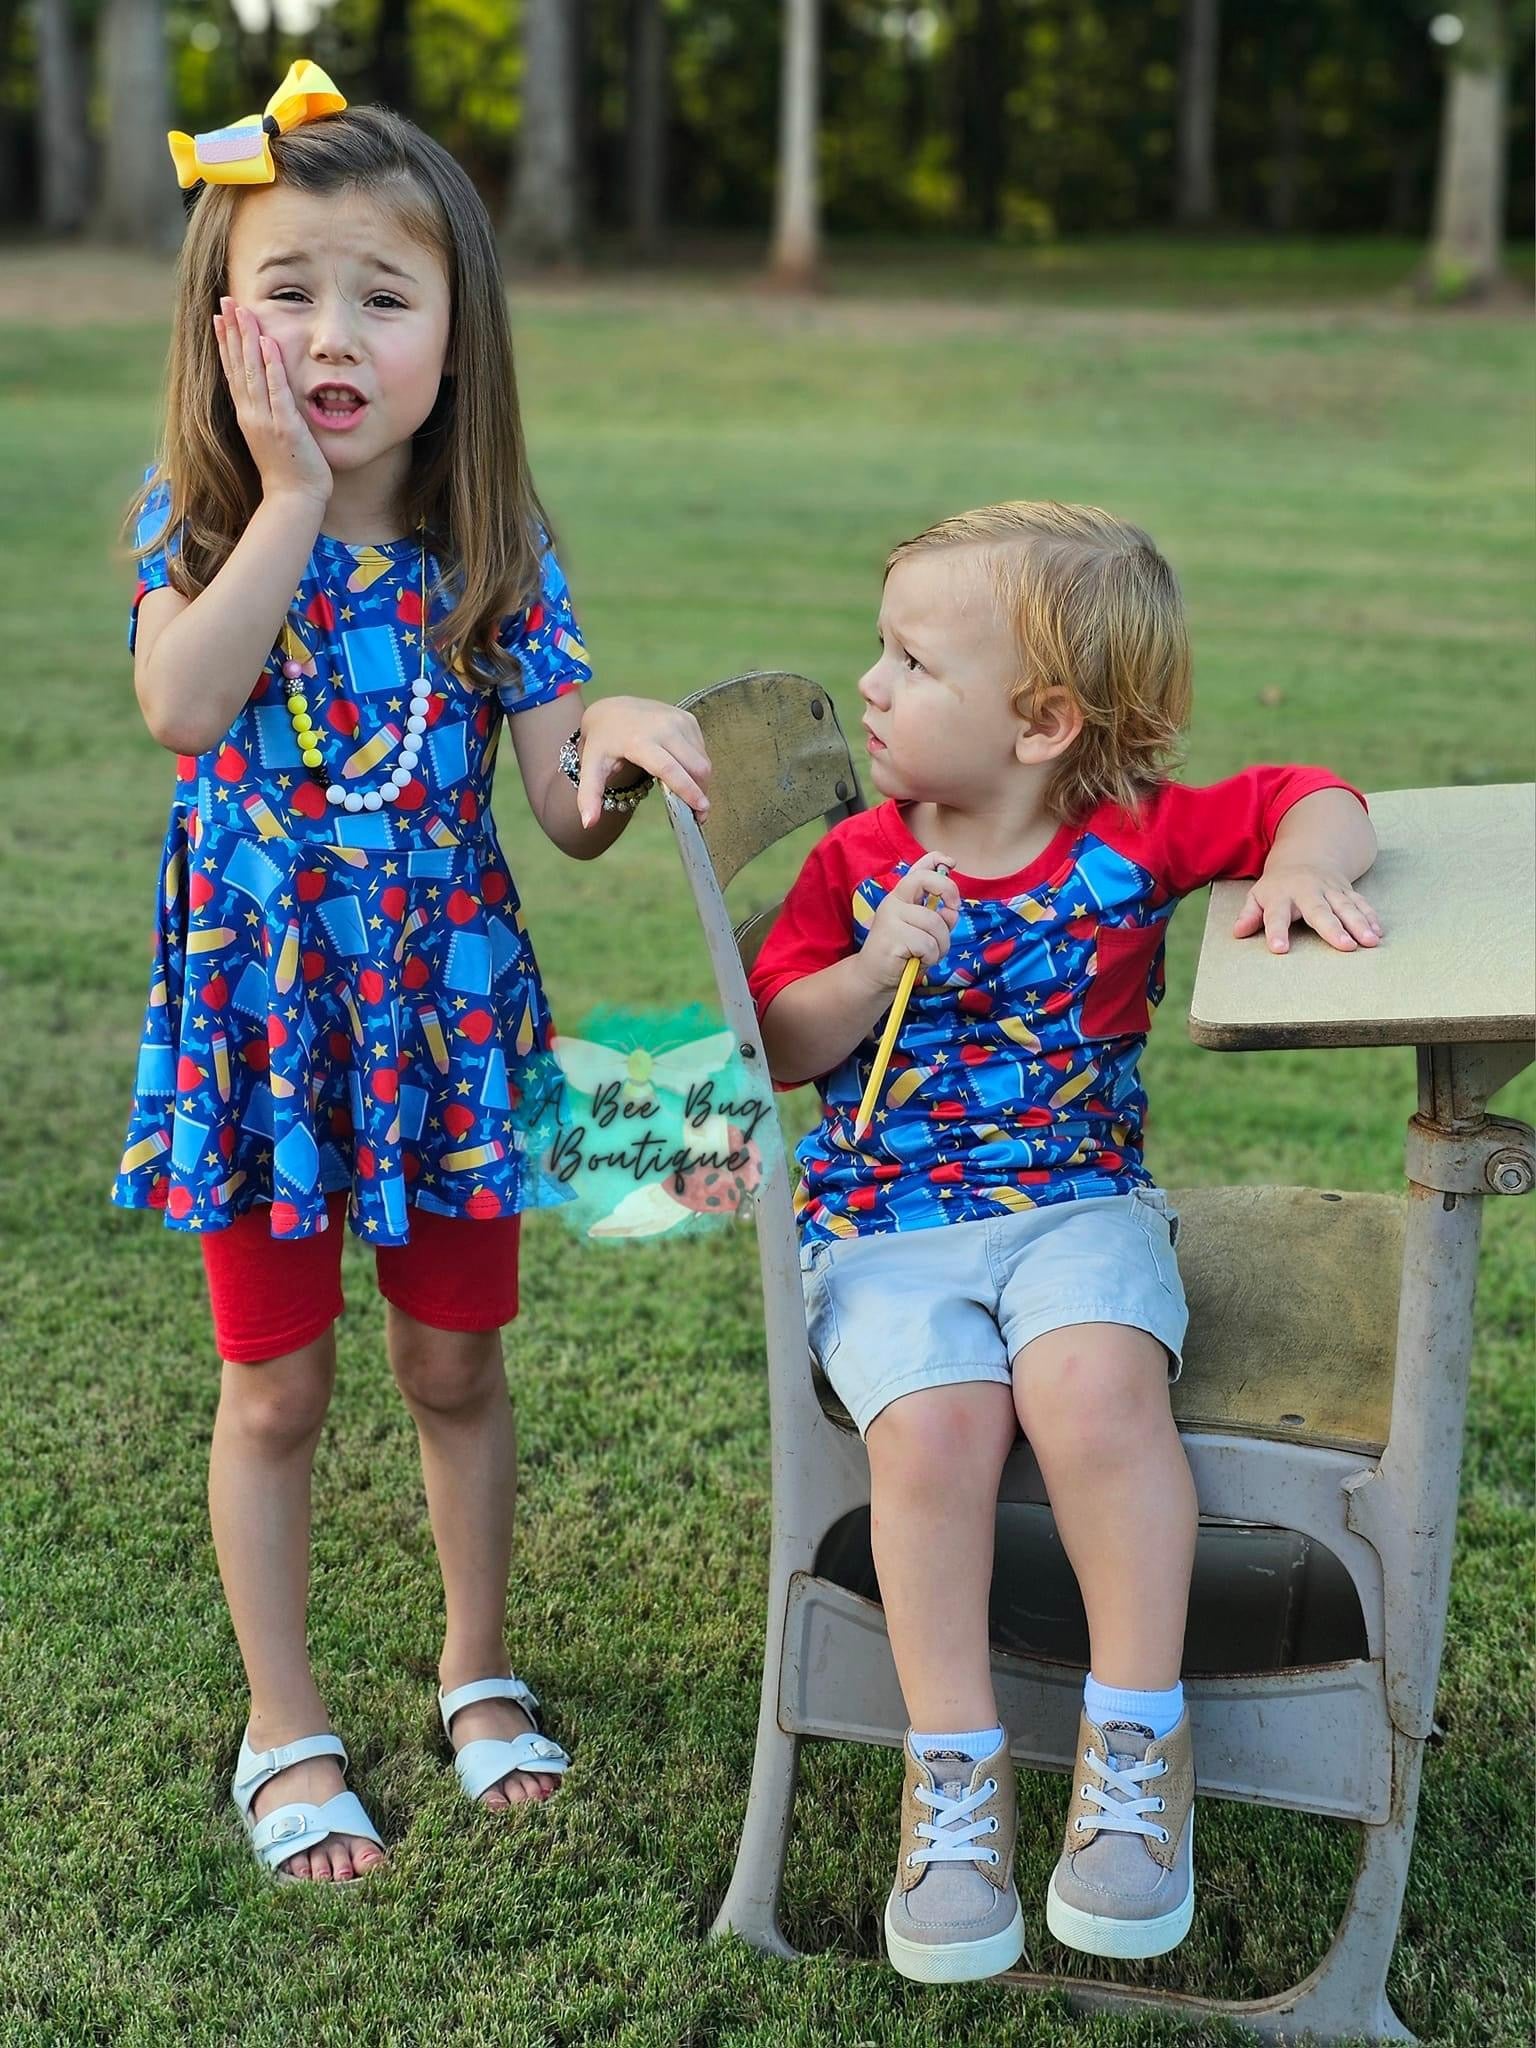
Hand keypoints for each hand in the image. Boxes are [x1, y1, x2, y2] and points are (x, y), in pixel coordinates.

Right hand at [213, 296, 332, 509]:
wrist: (293, 501)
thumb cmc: (288, 472)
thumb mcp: (273, 437)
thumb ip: (269, 414)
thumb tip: (268, 398)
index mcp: (248, 415)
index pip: (233, 371)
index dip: (225, 342)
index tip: (219, 317)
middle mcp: (251, 414)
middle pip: (236, 365)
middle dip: (230, 331)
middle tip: (224, 301)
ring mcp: (266, 420)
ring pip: (252, 372)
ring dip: (246, 339)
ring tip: (242, 311)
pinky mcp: (285, 427)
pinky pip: (277, 391)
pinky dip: (271, 367)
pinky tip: (267, 343)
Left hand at [575, 697, 711, 828]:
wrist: (611, 708)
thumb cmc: (602, 742)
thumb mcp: (591, 767)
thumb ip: (589, 796)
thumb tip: (589, 824)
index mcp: (640, 741)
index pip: (670, 768)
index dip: (687, 789)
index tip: (701, 809)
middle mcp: (663, 727)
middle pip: (694, 766)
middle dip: (701, 792)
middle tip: (698, 814)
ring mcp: (678, 720)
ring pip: (702, 759)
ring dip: (701, 781)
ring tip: (692, 796)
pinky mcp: (687, 718)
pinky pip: (701, 749)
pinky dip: (698, 766)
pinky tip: (686, 772)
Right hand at [856, 853, 960, 991]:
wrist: (874, 978)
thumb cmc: (903, 953)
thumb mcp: (924, 931)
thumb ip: (939, 917)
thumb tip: (952, 910)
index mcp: (902, 897)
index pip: (919, 868)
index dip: (937, 859)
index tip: (951, 864)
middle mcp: (894, 901)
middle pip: (926, 880)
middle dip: (948, 891)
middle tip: (953, 912)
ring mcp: (890, 918)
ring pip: (935, 923)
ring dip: (941, 944)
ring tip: (928, 954)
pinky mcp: (891, 937)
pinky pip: (927, 944)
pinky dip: (930, 957)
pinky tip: (918, 961)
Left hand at [1234, 862, 1382, 953]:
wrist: (1306, 858)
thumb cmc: (1277, 887)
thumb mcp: (1258, 896)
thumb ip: (1249, 915)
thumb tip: (1238, 932)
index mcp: (1281, 895)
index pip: (1276, 915)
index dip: (1276, 931)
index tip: (1279, 949)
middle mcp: (1308, 892)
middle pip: (1320, 911)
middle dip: (1332, 929)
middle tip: (1344, 946)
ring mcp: (1330, 891)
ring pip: (1346, 907)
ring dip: (1359, 924)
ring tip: (1369, 942)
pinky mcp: (1346, 891)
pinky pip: (1360, 904)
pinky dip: (1370, 917)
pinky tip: (1378, 933)